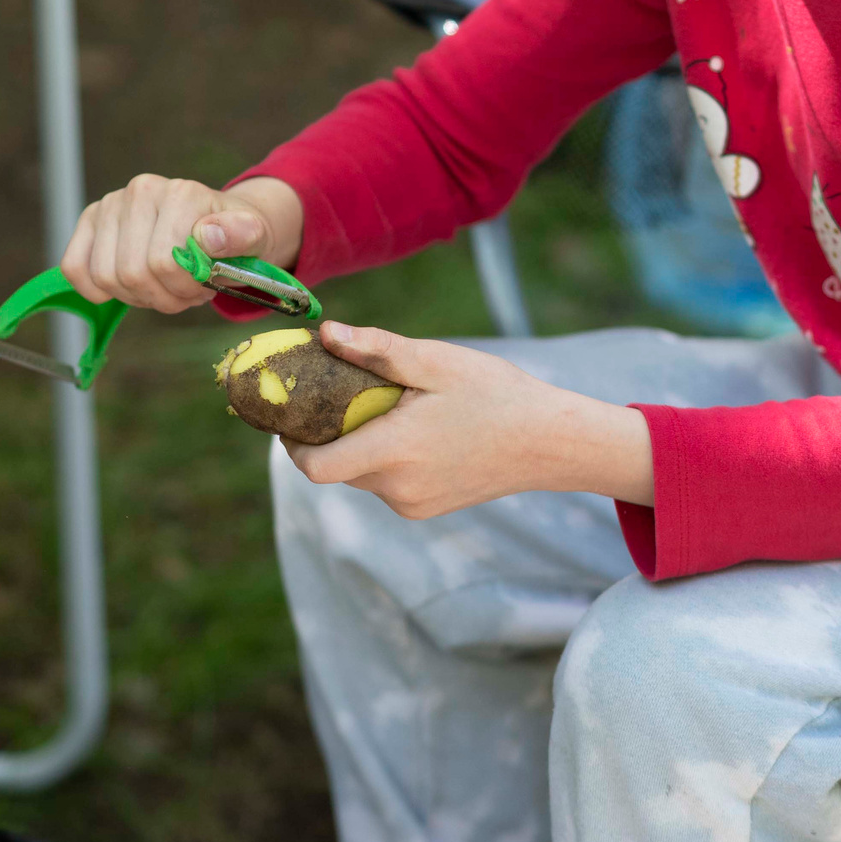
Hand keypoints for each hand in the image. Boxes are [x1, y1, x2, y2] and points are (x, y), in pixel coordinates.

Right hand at [61, 175, 302, 311]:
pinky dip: (97, 289)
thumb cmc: (235, 236)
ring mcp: (111, 204)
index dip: (183, 288)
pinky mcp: (91, 220)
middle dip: (162, 297)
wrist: (223, 224)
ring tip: (164, 288)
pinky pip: (75, 266)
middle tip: (185, 293)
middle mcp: (141, 190)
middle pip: (132, 273)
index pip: (164, 263)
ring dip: (137, 297)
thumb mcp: (254, 237)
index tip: (204, 287)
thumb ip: (241, 235)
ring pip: (105, 276)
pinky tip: (126, 288)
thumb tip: (209, 236)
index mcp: (181, 193)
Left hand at [283, 322, 654, 515]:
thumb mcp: (435, 361)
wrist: (550, 442)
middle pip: (335, 466)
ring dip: (359, 442)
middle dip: (329, 431)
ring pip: (360, 473)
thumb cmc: (496, 395)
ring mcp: (412, 504)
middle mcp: (397, 488)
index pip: (314, 467)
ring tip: (392, 405)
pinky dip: (385, 456)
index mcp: (394, 452)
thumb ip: (376, 349)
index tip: (290, 414)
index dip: (290, 443)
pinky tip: (416, 429)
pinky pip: (385, 482)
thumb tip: (325, 333)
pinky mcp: (425, 508)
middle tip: (343, 390)